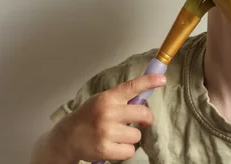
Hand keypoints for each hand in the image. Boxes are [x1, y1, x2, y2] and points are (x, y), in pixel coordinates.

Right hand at [52, 73, 166, 161]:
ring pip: (137, 135)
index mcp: (107, 98)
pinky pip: (130, 150)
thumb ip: (121, 98)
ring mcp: (106, 131)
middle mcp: (107, 113)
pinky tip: (115, 145)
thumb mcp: (102, 101)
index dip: (148, 81)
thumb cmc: (88, 117)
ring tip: (118, 135)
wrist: (68, 136)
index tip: (161, 79)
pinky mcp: (105, 149)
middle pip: (142, 113)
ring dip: (131, 137)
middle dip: (146, 118)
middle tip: (143, 121)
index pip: (131, 87)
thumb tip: (144, 95)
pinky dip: (125, 150)